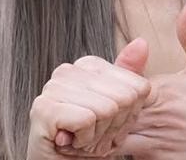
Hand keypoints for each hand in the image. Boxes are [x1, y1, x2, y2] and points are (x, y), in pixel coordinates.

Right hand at [26, 37, 152, 159]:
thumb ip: (130, 76)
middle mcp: (68, 70)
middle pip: (124, 98)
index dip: (128, 116)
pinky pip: (87, 120)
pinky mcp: (44, 108)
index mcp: (89, 65)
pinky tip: (70, 142)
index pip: (137, 87)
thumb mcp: (119, 111)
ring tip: (80, 138)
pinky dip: (84, 140)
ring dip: (98, 136)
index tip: (107, 124)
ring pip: (106, 109)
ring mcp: (53, 87)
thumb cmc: (87, 140)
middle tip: (93, 134)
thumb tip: (141, 42)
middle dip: (114, 127)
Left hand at [114, 0, 185, 159]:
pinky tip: (127, 142)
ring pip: (114, 139)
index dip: (109, 83)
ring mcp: (159, 144)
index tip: (108, 82)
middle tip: (97, 104)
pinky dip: (123, 150)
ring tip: (109, 125)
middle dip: (103, 108)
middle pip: (110, 112)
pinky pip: (131, 158)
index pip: (119, 83)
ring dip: (110, 132)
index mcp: (165, 90)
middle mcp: (158, 117)